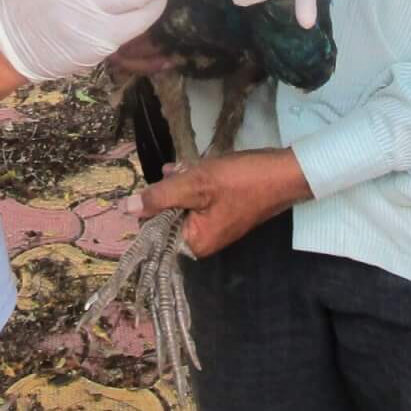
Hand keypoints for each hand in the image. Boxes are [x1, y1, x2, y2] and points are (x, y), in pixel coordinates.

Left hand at [126, 148, 312, 257]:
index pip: (154, 229)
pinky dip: (193, 183)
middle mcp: (202, 241)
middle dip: (168, 189)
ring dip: (180, 182)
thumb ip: (160, 197)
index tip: (157, 184)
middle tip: (177, 172)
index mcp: (194, 243)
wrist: (285, 173)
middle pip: (167, 215)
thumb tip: (125, 209)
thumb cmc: (241, 181)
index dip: (151, 204)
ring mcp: (214, 226)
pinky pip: (197, 199)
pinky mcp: (222, 212)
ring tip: (188, 166)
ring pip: (181, 203)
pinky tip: (193, 166)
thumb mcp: (195, 184)